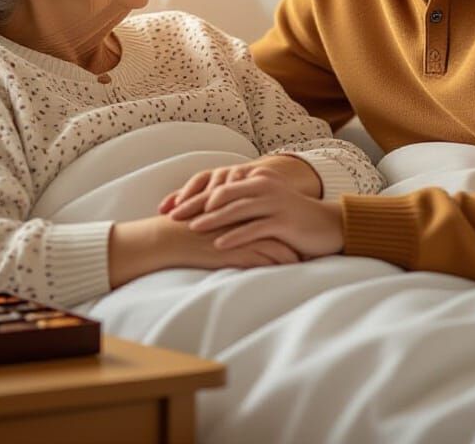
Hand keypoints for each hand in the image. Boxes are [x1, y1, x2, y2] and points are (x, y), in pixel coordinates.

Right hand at [108, 214, 299, 287]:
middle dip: (294, 235)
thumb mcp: (206, 216)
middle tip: (309, 243)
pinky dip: (277, 264)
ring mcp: (239, 234)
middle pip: (277, 224)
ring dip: (290, 252)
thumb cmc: (181, 230)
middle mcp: (241, 218)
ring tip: (303, 260)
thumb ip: (223, 216)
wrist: (165, 238)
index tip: (296, 228)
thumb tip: (238, 221)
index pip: (268, 209)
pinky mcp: (235, 251)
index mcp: (235, 206)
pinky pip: (263, 258)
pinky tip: (288, 269)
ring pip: (275, 242)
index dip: (283, 218)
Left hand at [159, 154, 321, 220]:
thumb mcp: (266, 203)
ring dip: (213, 220)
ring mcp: (275, 203)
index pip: (218, 184)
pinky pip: (255, 228)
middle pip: (223, 194)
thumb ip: (243, 201)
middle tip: (174, 217)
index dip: (194, 195)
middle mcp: (264, 186)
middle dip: (196, 205)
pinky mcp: (284, 221)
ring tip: (193, 228)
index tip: (172, 207)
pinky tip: (220, 245)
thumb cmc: (292, 218)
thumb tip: (209, 208)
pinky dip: (236, 236)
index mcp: (257, 179)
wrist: (328, 225)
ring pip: (237, 210)